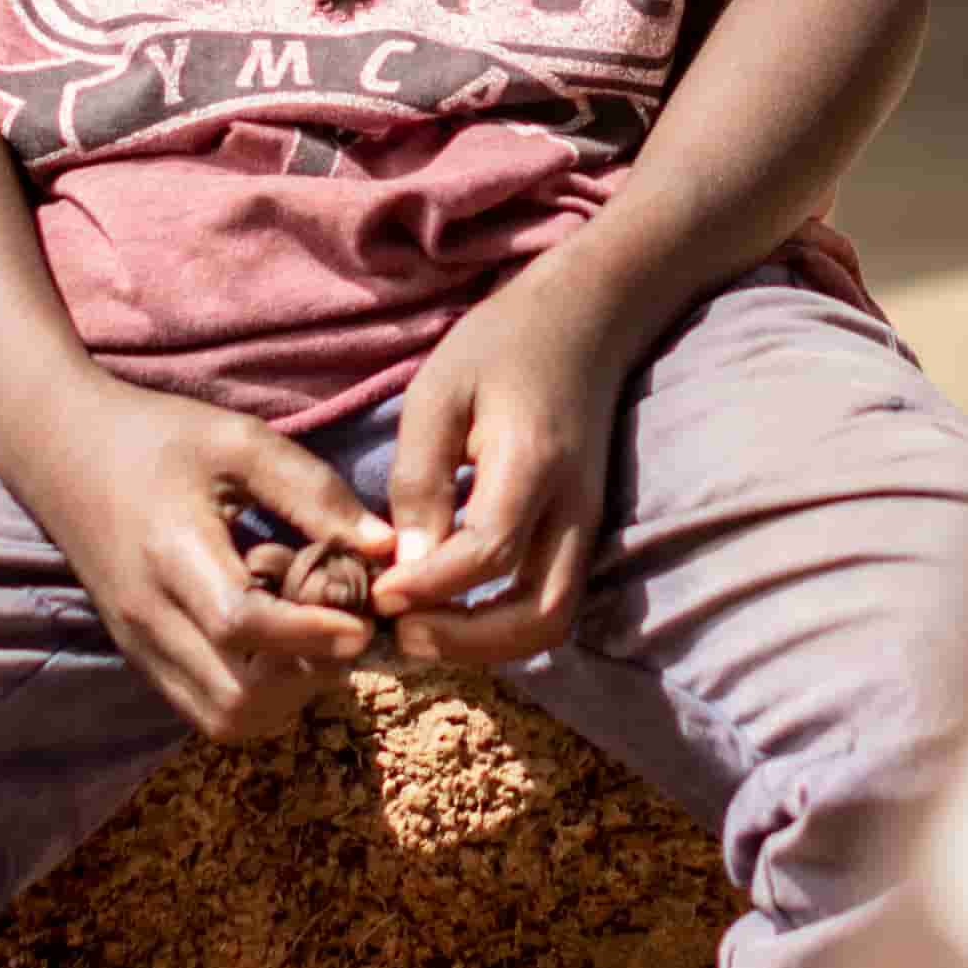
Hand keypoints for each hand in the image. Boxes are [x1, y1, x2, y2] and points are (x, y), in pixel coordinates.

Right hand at [4, 377, 386, 740]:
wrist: (60, 447)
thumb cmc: (156, 435)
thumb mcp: (240, 442)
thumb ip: (313, 493)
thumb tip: (384, 547)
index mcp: (172, 552)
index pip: (241, 625)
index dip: (309, 636)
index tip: (360, 625)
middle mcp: (149, 614)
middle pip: (234, 696)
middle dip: (304, 678)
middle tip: (341, 633)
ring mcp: (139, 643)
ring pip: (219, 718)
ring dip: (280, 698)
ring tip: (310, 644)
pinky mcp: (139, 653)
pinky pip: (201, 706)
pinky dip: (251, 696)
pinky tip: (273, 648)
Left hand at [370, 273, 624, 667]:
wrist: (583, 321)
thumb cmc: (500, 346)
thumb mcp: (437, 393)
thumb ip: (419, 478)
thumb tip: (404, 564)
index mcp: (533, 463)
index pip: (490, 553)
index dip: (430, 587)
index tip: (379, 593)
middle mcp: (574, 507)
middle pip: (540, 615)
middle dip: (467, 642)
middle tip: (401, 633)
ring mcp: (588, 525)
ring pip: (553, 621)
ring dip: (488, 646)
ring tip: (421, 632)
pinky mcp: (583, 532)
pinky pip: (552, 601)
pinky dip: (503, 626)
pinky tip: (451, 613)